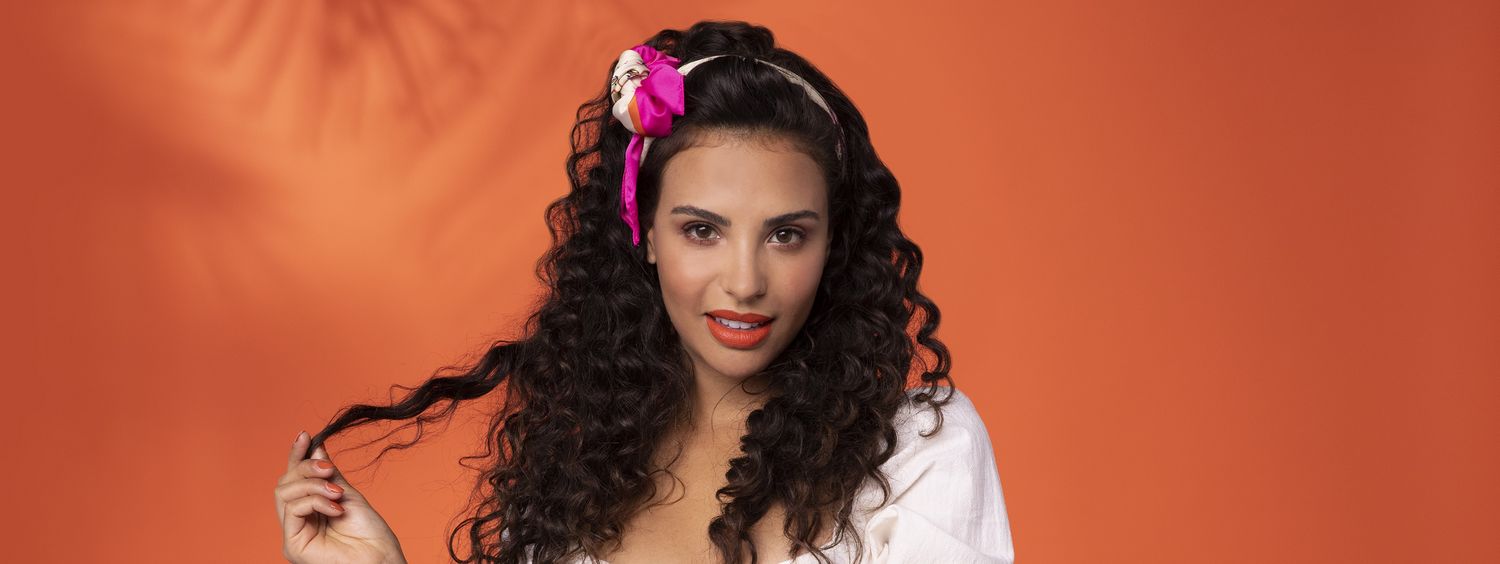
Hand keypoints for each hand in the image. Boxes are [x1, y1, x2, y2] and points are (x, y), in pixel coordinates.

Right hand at [275, 431, 405, 563]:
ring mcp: (294, 534)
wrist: (382, 560)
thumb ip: (329, 475)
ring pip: (285, 492)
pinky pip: (294, 509)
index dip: (297, 456)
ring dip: (312, 484)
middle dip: (306, 467)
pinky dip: (315, 501)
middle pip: (284, 483)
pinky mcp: (293, 545)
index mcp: (310, 512)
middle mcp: (298, 523)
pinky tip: (335, 508)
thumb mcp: (348, 495)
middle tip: (329, 468)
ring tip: (337, 493)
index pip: (294, 480)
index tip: (305, 436)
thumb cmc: (370, 535)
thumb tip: (316, 448)